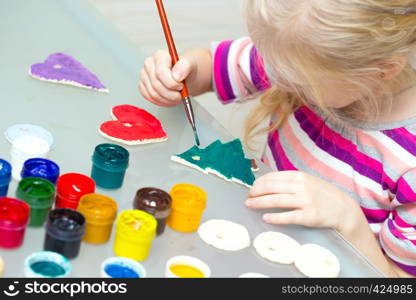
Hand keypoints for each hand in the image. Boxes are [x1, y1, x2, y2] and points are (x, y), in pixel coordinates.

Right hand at [138, 50, 193, 106]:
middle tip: (181, 95)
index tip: (181, 86)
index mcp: (159, 56)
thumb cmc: (187, 70)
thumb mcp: (191, 65)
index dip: (172, 83)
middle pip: (157, 85)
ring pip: (154, 94)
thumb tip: (177, 75)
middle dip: (171, 94)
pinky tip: (170, 99)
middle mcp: (149, 64)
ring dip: (168, 100)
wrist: (185, 77)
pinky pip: (150, 98)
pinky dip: (162, 102)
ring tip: (177, 97)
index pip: (161, 72)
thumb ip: (185, 67)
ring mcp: (144, 76)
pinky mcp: (143, 86)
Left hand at [246, 171, 361, 233]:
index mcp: (299, 176)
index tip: (252, 188)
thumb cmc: (322, 195)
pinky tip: (265, 218)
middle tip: (248, 197)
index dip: (259, 182)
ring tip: (249, 205)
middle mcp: (301, 186)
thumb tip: (266, 183)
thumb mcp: (307, 181)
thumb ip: (290, 181)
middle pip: (271, 187)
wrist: (343, 209)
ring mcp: (305, 201)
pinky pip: (288, 216)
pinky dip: (275, 217)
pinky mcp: (309, 216)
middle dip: (255, 192)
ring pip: (276, 201)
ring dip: (259, 203)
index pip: (272, 177)